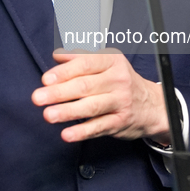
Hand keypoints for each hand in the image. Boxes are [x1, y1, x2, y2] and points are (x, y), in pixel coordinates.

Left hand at [31, 50, 170, 143]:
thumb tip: (57, 56)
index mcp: (112, 61)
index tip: (46, 79)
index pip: (86, 64)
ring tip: (48, 115)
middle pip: (85, 86)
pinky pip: (99, 127)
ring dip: (68, 112)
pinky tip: (67, 134)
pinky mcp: (120, 122)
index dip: (65, 72)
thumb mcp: (106, 63)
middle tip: (38, 98)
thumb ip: (80, 58)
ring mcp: (120, 102)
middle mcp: (118, 80)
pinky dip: (82, 132)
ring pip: (91, 107)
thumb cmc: (120, 82)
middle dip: (59, 92)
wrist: (151, 105)